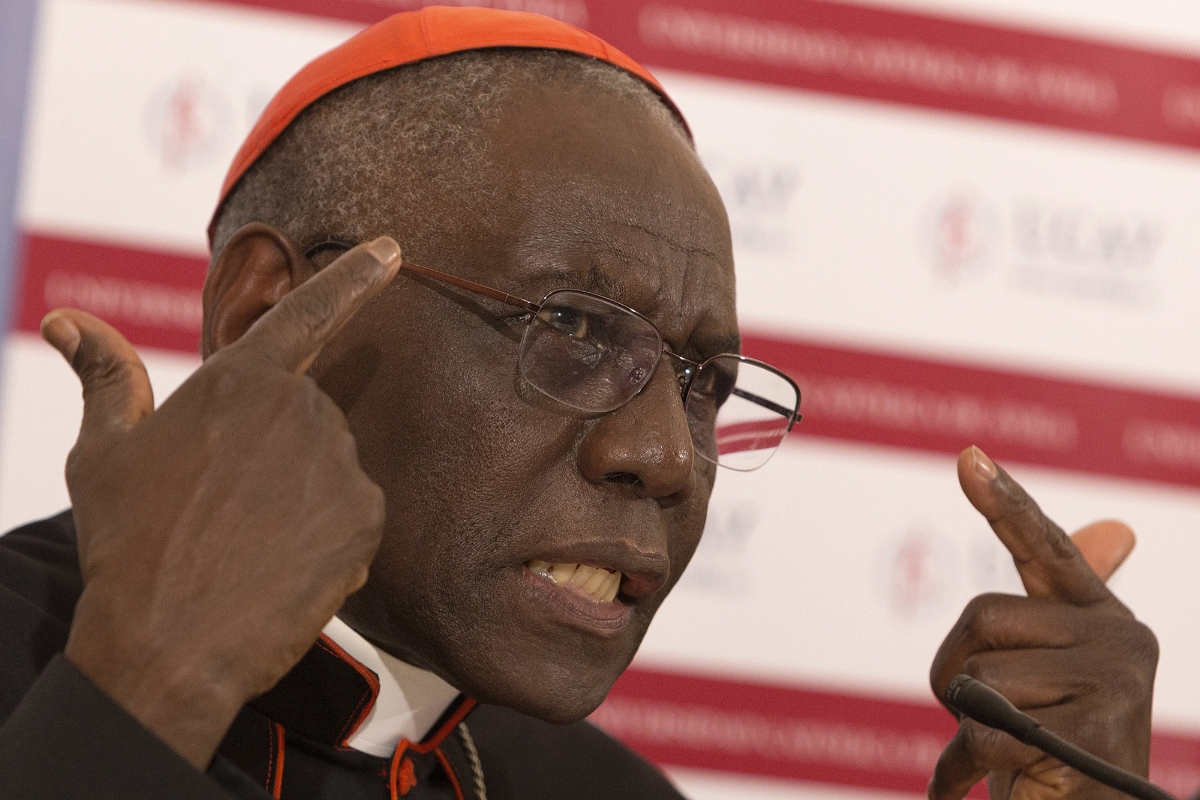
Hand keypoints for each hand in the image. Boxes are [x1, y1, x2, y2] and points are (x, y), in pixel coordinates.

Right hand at [43, 237, 401, 768]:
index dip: (353, 276)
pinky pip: (354, 518)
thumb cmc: (129, 544)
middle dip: (277, 456)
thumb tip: (66, 320)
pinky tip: (282, 568)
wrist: (168, 645)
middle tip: (225, 510)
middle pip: (308, 419)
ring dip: (301, 499)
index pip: (307, 313)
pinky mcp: (366, 517)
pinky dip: (327, 541)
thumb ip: (105, 375)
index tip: (392, 249)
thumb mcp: (104, 453)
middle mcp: (301, 410)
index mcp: (241, 381)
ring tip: (247, 544)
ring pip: (331, 470)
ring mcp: (340, 464)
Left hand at [928, 446, 1157, 799]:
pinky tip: (971, 787)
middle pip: (983, 614)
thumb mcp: (1046, 677)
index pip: (1046, 547)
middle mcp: (1121, 640)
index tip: (968, 457)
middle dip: (954, 668)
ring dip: (966, 723)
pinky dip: (959, 767)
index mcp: (1101, 617)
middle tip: (975, 712)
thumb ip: (1053, 613)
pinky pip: (985, 728)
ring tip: (1002, 749)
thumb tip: (1117, 530)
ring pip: (979, 675)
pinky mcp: (1095, 730)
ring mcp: (1114, 684)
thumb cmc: (1054, 748)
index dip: (1005, 502)